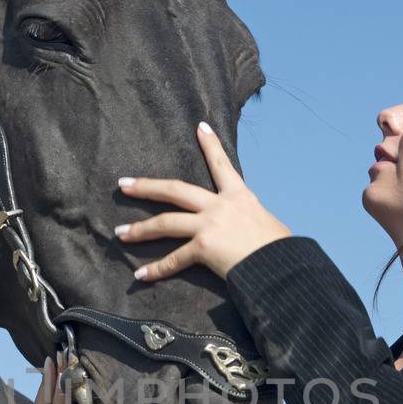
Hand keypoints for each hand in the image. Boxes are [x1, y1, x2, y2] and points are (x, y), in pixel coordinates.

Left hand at [114, 122, 290, 280]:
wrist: (281, 265)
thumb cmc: (280, 250)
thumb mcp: (267, 225)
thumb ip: (250, 222)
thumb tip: (249, 230)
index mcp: (239, 196)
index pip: (222, 165)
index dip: (210, 145)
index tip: (199, 127)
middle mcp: (220, 205)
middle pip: (175, 189)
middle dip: (147, 186)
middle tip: (124, 184)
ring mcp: (210, 224)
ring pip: (166, 222)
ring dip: (140, 229)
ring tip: (121, 232)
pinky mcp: (204, 247)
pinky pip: (175, 259)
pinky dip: (157, 270)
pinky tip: (141, 276)